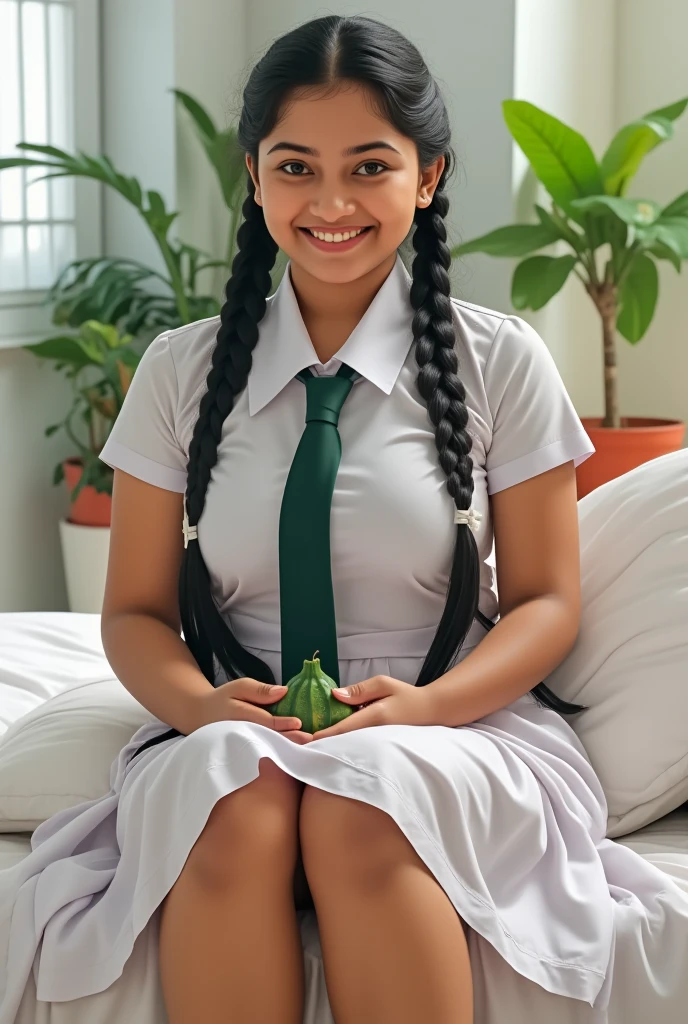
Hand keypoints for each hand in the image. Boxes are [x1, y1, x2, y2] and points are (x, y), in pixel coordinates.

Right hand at [195, 678, 313, 744]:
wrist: (200, 717)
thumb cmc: (224, 699)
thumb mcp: (239, 687)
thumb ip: (260, 690)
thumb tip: (284, 691)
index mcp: (237, 715)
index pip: (262, 720)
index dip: (281, 722)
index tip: (299, 722)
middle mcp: (239, 733)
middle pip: (267, 738)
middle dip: (289, 740)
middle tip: (308, 740)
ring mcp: (241, 746)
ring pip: (266, 747)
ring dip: (286, 748)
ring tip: (305, 748)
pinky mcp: (244, 752)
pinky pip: (262, 751)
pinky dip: (278, 751)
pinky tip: (293, 752)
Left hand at [310, 675, 436, 739]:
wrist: (429, 713)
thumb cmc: (406, 696)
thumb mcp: (383, 684)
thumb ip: (359, 690)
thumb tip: (334, 695)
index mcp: (374, 718)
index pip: (340, 730)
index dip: (318, 736)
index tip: (299, 736)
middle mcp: (372, 735)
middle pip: (339, 743)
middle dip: (317, 743)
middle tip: (294, 741)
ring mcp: (374, 744)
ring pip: (344, 746)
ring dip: (326, 744)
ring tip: (304, 742)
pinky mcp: (375, 747)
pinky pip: (353, 745)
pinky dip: (338, 742)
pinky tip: (326, 739)